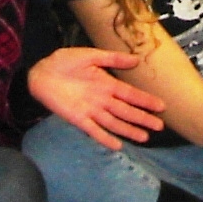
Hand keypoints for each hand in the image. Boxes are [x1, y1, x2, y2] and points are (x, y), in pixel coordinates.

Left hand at [29, 46, 166, 150]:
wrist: (41, 72)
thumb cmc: (65, 62)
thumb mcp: (90, 55)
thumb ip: (112, 59)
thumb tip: (136, 60)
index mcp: (107, 84)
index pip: (130, 94)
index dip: (145, 100)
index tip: (161, 106)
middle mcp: (102, 100)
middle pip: (126, 111)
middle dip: (142, 118)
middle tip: (159, 126)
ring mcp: (91, 111)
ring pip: (114, 122)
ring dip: (129, 130)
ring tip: (144, 137)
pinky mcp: (78, 119)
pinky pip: (94, 130)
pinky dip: (105, 138)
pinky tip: (117, 145)